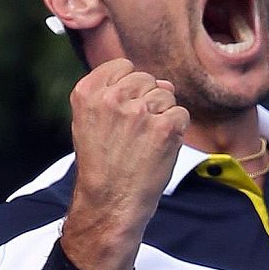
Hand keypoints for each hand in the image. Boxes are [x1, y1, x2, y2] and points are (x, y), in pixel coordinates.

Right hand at [61, 58, 188, 269]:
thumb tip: (166, 83)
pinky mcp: (164, 126)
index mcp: (87, 92)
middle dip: (148, 102)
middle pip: (147, 79)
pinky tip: (159, 149)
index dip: (129, 88)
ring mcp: (139, 111)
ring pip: (167, 96)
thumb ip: (120, 94)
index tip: (122, 112)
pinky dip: (177, 132)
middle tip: (134, 135)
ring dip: (162, 117)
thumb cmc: (103, 164)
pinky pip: (181, 114)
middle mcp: (111, 97)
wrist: (109, 203)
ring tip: (144, 143)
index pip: (122, 66)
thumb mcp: (92, 122)